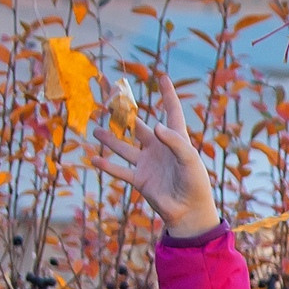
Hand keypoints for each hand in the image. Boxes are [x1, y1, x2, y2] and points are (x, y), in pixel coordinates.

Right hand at [90, 74, 220, 237]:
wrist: (189, 211)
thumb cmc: (195, 184)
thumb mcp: (189, 160)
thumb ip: (175, 142)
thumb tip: (155, 126)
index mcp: (176, 140)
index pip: (171, 112)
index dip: (168, 95)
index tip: (162, 77)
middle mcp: (159, 148)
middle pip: (139, 126)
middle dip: (125, 113)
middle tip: (110, 99)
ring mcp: (147, 163)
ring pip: (124, 147)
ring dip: (110, 139)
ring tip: (96, 130)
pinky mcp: (139, 179)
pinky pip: (120, 170)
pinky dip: (107, 165)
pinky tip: (93, 159)